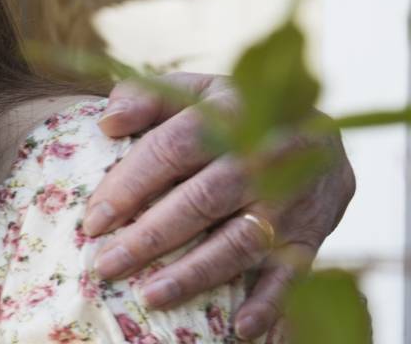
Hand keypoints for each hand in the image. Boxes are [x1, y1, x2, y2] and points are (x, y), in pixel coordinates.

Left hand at [84, 71, 353, 339]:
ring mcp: (293, 200)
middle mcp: (266, 157)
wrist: (318, 130)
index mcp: (232, 112)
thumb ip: (148, 98)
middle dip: (150, 237)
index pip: (174, 148)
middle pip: (203, 200)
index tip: (92, 221)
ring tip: (150, 297)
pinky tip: (239, 329)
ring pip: (241, 241)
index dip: (131, 184)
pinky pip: (292, 274)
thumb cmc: (232, 112)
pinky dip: (269, 304)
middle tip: (106, 266)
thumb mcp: (193, 90)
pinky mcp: (312, 235)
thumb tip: (108, 122)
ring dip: (195, 274)